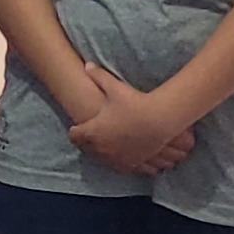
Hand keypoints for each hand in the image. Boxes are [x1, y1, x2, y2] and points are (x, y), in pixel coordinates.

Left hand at [66, 69, 200, 174]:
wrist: (159, 120)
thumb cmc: (135, 103)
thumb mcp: (114, 87)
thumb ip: (99, 76)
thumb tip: (87, 65)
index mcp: (93, 131)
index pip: (75, 135)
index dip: (75, 131)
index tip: (77, 127)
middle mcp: (102, 148)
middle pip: (87, 150)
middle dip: (88, 144)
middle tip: (92, 137)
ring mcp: (117, 158)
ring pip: (104, 161)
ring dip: (104, 154)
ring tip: (108, 147)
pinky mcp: (133, 164)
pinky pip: (122, 168)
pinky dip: (122, 162)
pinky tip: (125, 156)